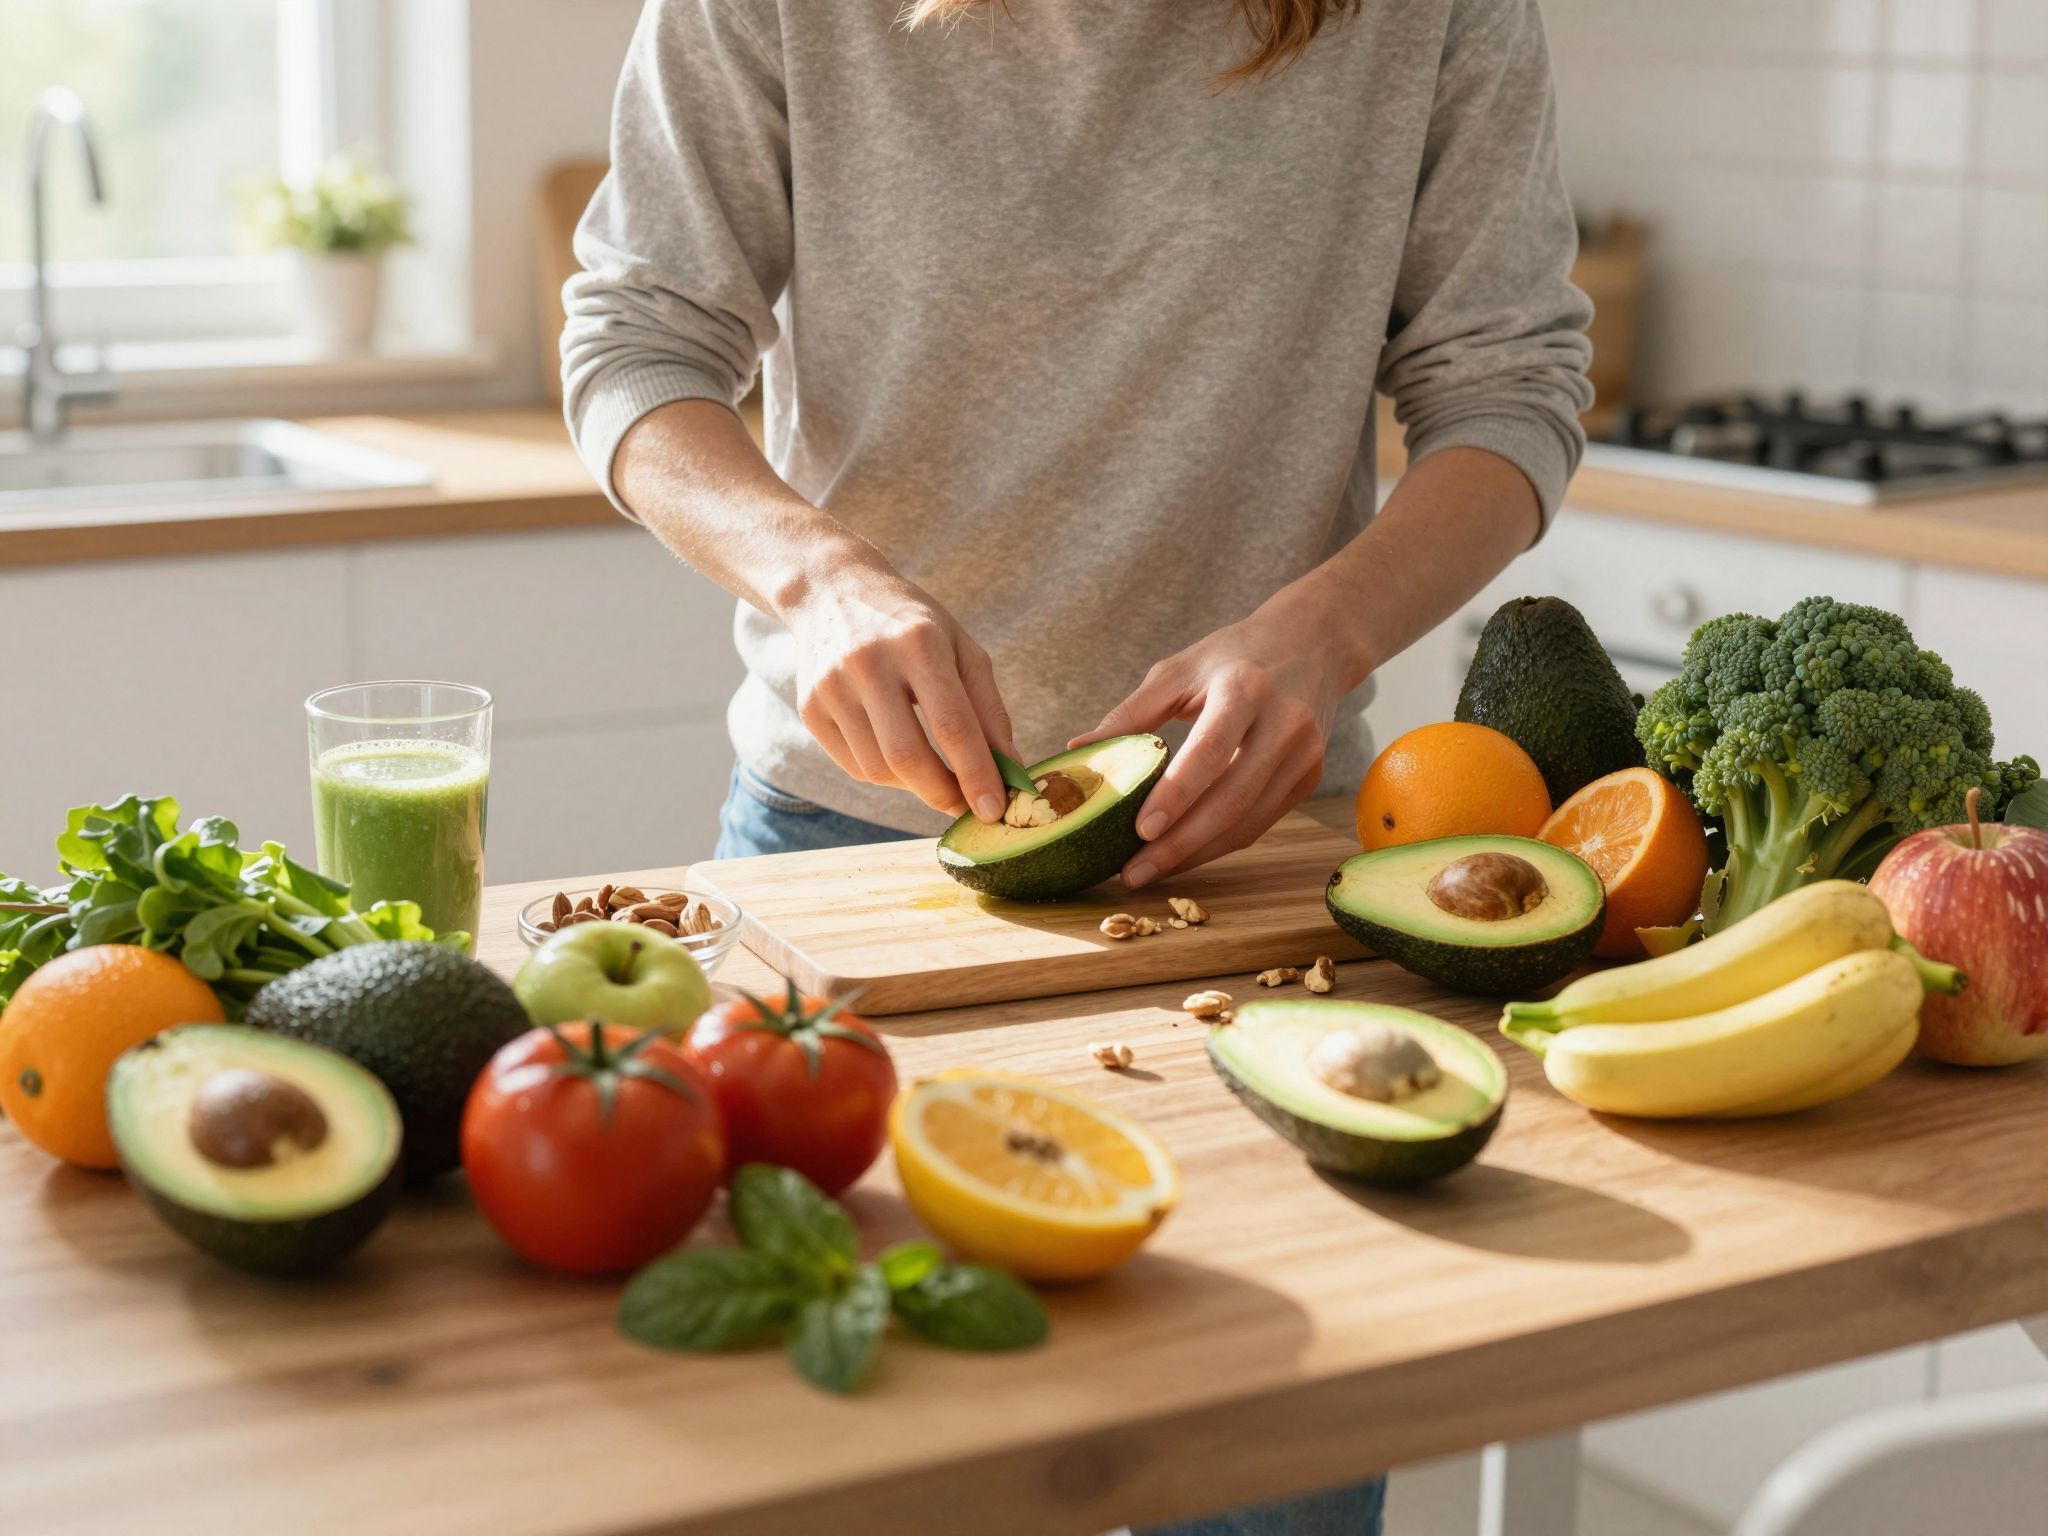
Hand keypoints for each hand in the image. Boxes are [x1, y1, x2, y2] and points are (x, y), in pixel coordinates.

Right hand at [784, 554, 1016, 819]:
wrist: (832, 590)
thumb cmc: (912, 624)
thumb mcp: (961, 648)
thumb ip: (989, 709)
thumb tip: (1012, 770)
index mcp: (918, 643)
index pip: (952, 724)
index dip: (977, 774)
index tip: (995, 810)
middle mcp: (869, 663)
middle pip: (908, 756)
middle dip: (943, 794)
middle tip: (966, 806)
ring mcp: (832, 687)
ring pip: (878, 769)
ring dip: (915, 786)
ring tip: (935, 774)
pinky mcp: (810, 709)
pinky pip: (854, 765)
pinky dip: (886, 775)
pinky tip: (900, 756)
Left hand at [1075, 587, 1363, 887]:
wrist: (1310, 644)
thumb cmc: (1232, 655)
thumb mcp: (1178, 670)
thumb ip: (1131, 713)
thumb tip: (1078, 750)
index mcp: (1247, 687)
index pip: (1211, 748)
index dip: (1178, 793)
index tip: (1141, 831)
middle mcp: (1286, 723)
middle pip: (1232, 799)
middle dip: (1180, 844)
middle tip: (1132, 873)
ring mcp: (1304, 755)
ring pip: (1248, 822)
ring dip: (1196, 854)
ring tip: (1147, 871)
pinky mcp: (1309, 777)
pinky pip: (1258, 822)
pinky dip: (1218, 844)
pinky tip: (1182, 854)